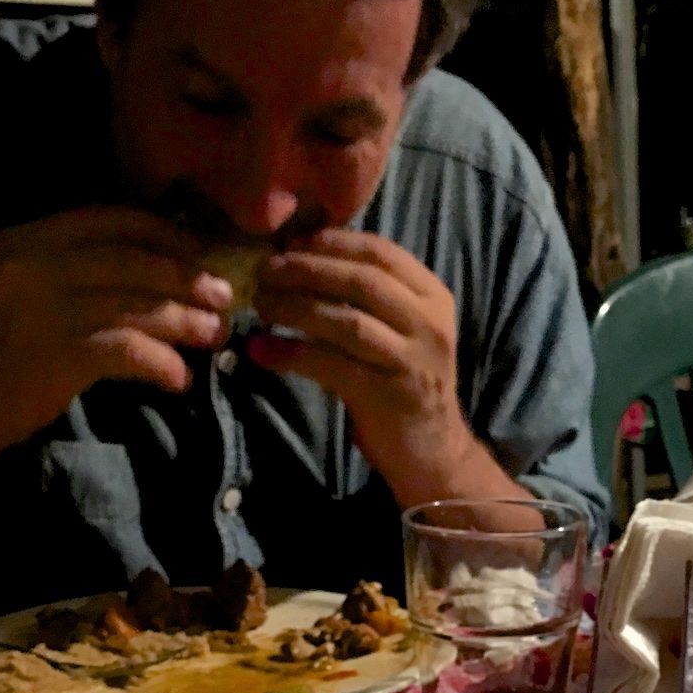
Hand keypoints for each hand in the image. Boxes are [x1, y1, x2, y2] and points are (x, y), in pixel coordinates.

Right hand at [0, 208, 232, 448]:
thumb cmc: (5, 353)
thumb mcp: (30, 292)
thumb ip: (81, 271)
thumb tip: (166, 268)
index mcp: (28, 238)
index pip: (112, 220)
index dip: (165, 234)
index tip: (200, 253)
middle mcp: (32, 262)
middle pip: (132, 261)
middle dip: (186, 279)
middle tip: (226, 298)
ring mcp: (42, 307)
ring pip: (135, 305)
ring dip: (184, 322)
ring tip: (215, 336)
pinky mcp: (55, 353)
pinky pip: (127, 350)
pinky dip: (161, 363)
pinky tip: (178, 379)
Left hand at [249, 229, 477, 495]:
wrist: (432, 449)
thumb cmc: (403, 381)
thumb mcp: (401, 329)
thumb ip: (368, 296)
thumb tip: (301, 257)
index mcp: (433, 297)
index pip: (381, 252)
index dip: (332, 243)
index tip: (291, 243)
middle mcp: (429, 324)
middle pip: (363, 280)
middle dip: (307, 270)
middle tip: (266, 272)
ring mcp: (412, 360)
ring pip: (346, 321)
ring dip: (296, 308)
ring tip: (260, 305)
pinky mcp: (387, 394)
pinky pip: (330, 365)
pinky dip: (290, 354)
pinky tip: (261, 351)